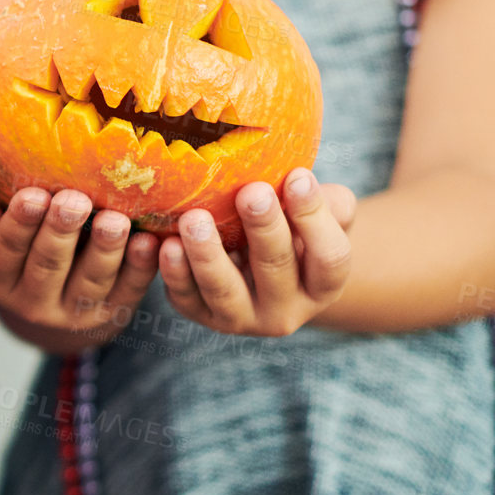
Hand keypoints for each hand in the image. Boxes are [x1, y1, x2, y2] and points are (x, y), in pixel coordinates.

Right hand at [0, 185, 160, 345]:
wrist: (52, 290)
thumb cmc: (19, 240)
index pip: (7, 250)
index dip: (20, 223)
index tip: (33, 195)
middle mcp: (32, 303)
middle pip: (48, 266)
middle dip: (61, 232)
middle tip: (74, 201)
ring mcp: (74, 312)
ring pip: (90, 282)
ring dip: (104, 250)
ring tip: (114, 220)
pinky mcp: (111, 313)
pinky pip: (128, 291)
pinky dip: (140, 267)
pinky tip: (147, 241)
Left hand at [158, 169, 354, 336]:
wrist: (251, 265)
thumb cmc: (290, 229)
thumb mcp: (318, 217)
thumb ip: (323, 202)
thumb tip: (300, 177)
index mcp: (322, 285)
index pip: (330, 258)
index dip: (315, 219)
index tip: (297, 177)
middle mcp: (286, 309)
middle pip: (276, 270)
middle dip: (264, 229)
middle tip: (251, 192)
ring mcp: (241, 317)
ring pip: (224, 290)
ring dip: (207, 255)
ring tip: (194, 219)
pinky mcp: (201, 314)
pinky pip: (185, 297)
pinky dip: (173, 271)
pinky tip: (164, 243)